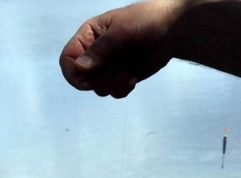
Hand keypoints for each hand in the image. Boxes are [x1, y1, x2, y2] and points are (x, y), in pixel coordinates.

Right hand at [59, 1, 179, 97]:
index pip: (68, 59)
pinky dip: (123, 88)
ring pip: (99, 89)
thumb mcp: (121, 30)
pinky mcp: (121, 77)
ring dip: (115, 82)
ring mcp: (108, 67)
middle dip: (101, 77)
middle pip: (83, 79)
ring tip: (129, 68)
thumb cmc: (145, 20)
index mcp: (88, 37)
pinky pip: (114, 93)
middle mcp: (94, 54)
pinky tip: (133, 76)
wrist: (172, 28)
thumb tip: (81, 68)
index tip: (86, 80)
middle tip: (117, 65)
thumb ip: (100, 49)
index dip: (73, 73)